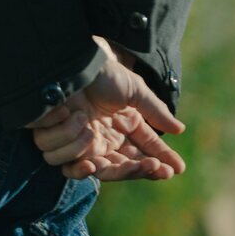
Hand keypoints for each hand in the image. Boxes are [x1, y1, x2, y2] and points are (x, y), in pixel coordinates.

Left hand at [26, 37, 186, 182]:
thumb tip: (179, 130)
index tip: (176, 170)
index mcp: (122, 131)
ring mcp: (78, 143)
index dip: (158, 165)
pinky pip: (58, 157)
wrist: (70, 64)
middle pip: (119, 171)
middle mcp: (102, 142)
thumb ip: (155, 111)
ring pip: (89, 170)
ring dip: (88, 150)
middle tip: (152, 165)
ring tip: (90, 130)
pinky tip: (74, 122)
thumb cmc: (102, 74)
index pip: (143, 156)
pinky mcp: (55, 140)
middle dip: (135, 171)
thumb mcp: (134, 90)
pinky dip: (65, 141)